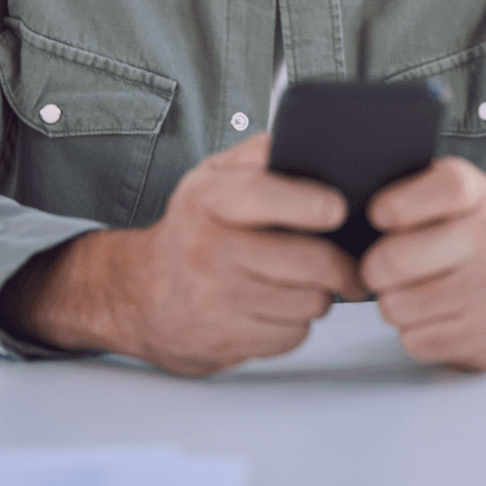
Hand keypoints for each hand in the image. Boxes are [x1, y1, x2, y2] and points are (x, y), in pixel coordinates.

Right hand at [5, 133, 364, 375]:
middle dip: (340, 265)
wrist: (139, 295)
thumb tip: (305, 142)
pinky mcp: (225, 342)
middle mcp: (207, 250)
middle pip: (305, 261)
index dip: (308, 203)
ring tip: (303, 283)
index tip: (338, 209)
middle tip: (347, 265)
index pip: (261, 195)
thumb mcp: (212, 178)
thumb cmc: (191, 231)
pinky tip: (278, 308)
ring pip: (308, 302)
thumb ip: (257, 155)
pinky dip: (296, 324)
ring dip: (319, 296)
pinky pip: (292, 336)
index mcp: (206, 199)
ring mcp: (214, 300)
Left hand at [361, 157, 485, 370]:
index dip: (398, 203)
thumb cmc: (457, 242)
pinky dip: (412, 333)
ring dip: (392, 304)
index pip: (445, 186)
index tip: (377, 215)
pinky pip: (415, 341)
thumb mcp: (444, 202)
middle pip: (394, 259)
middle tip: (382, 268)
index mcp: (477, 195)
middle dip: (373, 268)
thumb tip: (350, 207)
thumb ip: (407, 194)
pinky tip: (430, 317)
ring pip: (396, 305)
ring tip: (411, 293)